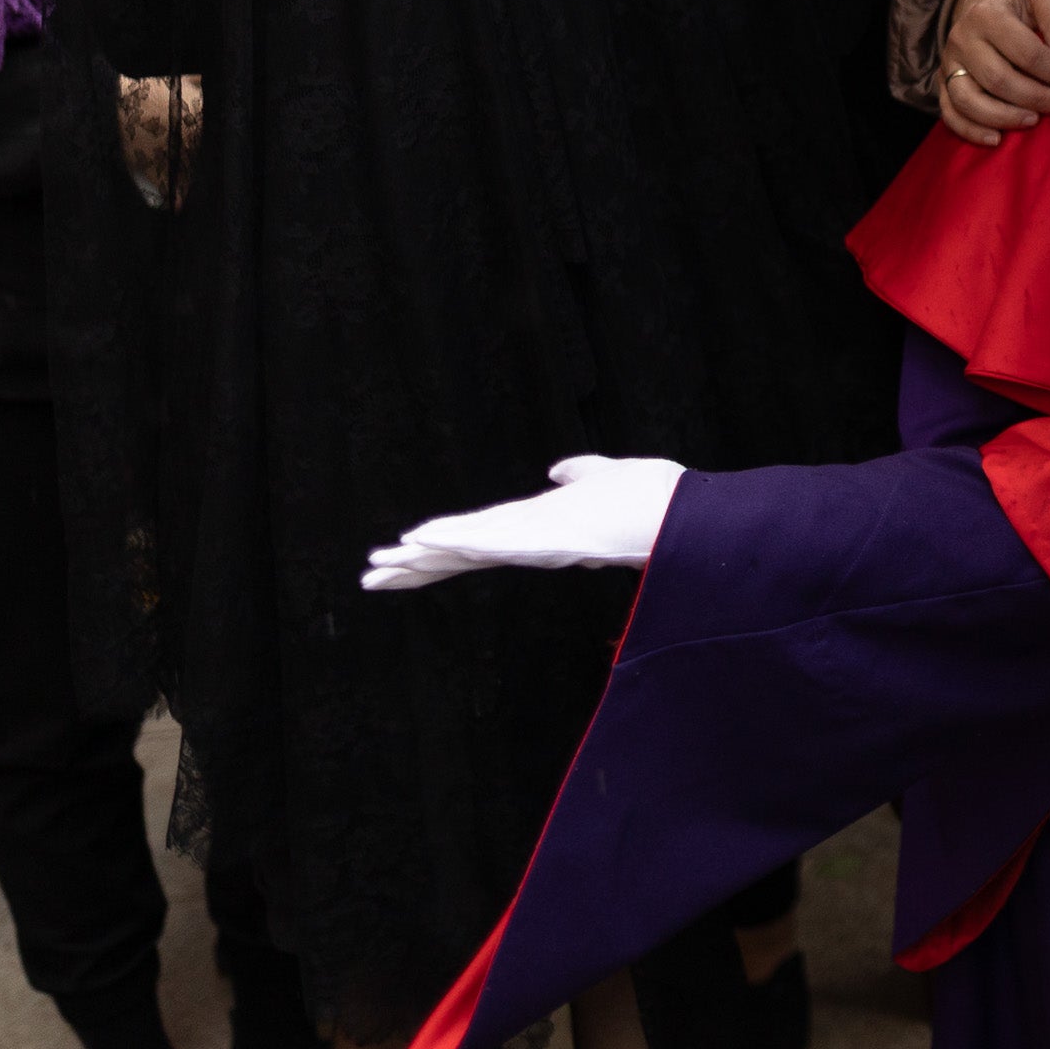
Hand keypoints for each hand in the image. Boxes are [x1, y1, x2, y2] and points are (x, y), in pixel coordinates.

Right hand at [361, 455, 684, 590]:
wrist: (679, 514)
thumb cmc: (648, 499)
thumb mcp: (604, 477)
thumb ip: (580, 472)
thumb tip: (560, 469)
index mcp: (538, 529)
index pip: (477, 540)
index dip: (440, 547)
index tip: (404, 552)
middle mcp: (528, 540)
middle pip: (459, 554)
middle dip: (414, 565)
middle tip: (370, 578)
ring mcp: (531, 541)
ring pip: (463, 551)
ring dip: (419, 559)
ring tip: (376, 571)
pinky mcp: (541, 539)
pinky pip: (489, 540)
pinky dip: (453, 539)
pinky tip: (419, 542)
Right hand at [940, 0, 1049, 145]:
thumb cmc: (1016, 0)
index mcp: (987, 14)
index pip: (1027, 53)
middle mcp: (962, 39)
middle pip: (999, 79)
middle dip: (1037, 98)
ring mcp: (949, 63)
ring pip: (969, 100)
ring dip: (1005, 117)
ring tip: (1035, 121)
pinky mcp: (942, 82)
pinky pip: (950, 112)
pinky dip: (970, 130)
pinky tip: (997, 139)